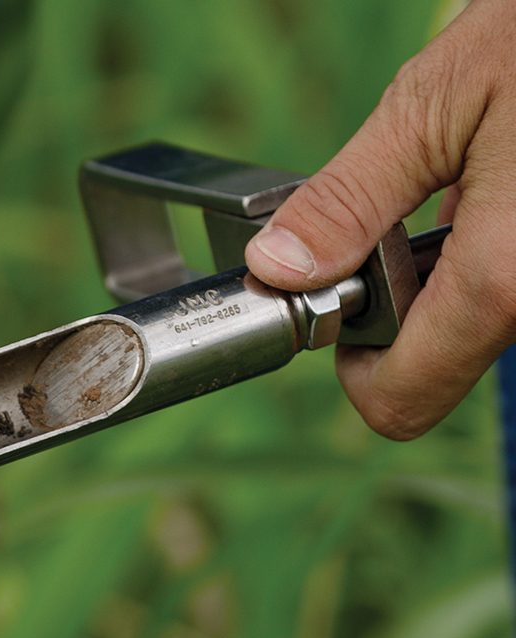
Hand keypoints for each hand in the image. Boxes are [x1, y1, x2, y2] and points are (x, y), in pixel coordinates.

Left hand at [244, 0, 515, 439]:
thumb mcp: (433, 102)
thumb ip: (350, 198)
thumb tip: (279, 268)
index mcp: (505, 274)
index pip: (403, 400)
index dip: (352, 364)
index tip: (337, 300)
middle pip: (448, 359)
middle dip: (408, 300)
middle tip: (407, 214)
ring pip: (490, 322)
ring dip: (459, 270)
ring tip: (470, 181)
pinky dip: (499, 251)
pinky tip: (503, 184)